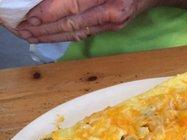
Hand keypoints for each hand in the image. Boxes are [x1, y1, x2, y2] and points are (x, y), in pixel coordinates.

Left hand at [17, 0, 158, 42]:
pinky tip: (51, 37)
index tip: (29, 19)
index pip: (72, 6)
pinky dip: (65, 36)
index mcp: (109, 1)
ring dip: (51, 37)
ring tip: (30, 37)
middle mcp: (110, 15)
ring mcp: (111, 25)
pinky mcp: (111, 29)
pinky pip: (84, 33)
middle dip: (44, 30)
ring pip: (75, 33)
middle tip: (22, 32)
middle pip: (70, 25)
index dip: (49, 13)